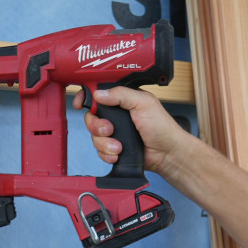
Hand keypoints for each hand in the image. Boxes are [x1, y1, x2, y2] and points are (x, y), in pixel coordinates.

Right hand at [77, 85, 193, 176]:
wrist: (166, 154)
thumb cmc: (161, 127)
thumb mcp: (143, 103)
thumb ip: (121, 95)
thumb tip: (99, 93)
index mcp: (123, 99)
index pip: (98, 94)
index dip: (86, 96)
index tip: (80, 103)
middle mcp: (117, 115)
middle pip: (91, 117)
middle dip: (97, 126)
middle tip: (110, 130)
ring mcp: (114, 132)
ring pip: (94, 136)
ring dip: (104, 143)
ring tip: (119, 147)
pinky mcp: (113, 147)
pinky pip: (99, 150)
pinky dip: (107, 154)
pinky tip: (118, 154)